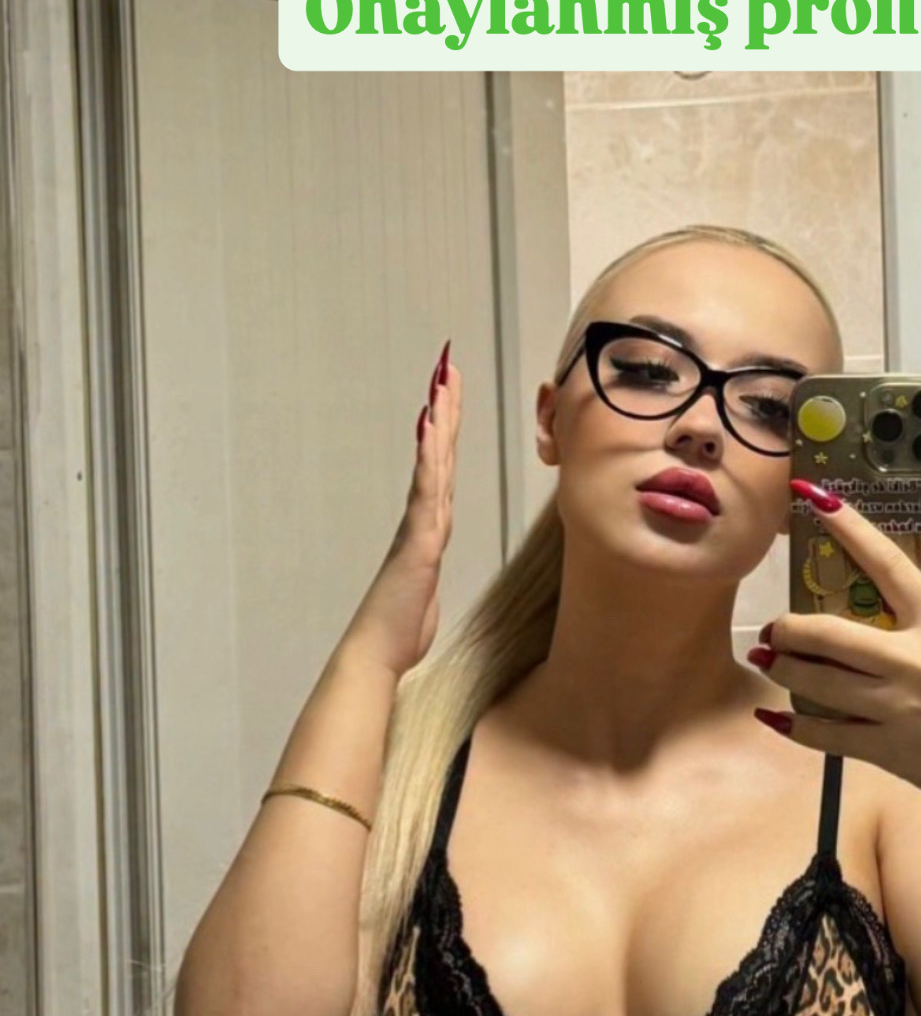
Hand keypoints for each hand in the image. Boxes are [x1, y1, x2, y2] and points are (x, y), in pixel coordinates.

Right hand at [344, 344, 462, 679]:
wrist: (376, 653)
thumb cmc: (399, 626)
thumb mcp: (424, 586)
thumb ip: (425, 562)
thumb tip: (425, 553)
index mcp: (429, 524)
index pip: (442, 463)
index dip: (446, 425)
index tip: (449, 389)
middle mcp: (424, 516)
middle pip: (438, 449)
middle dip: (444, 404)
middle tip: (446, 363)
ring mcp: (420, 525)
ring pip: (434, 460)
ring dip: (438, 417)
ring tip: (441, 379)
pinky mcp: (419, 540)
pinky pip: (427, 490)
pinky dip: (429, 456)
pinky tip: (430, 427)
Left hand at [750, 483, 920, 824]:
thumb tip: (879, 624)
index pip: (886, 563)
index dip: (847, 527)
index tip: (813, 496)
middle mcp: (914, 660)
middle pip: (827, 632)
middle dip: (787, 628)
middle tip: (773, 629)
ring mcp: (898, 706)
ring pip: (816, 682)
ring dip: (784, 669)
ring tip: (771, 663)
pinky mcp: (889, 750)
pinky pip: (825, 734)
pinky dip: (795, 725)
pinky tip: (778, 718)